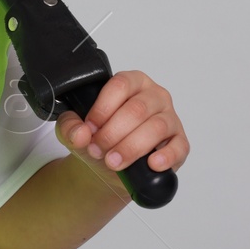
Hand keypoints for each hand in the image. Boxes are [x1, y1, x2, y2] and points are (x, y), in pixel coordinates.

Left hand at [54, 69, 187, 174]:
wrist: (109, 165)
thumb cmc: (98, 139)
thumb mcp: (76, 130)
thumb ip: (70, 127)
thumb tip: (80, 133)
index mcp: (131, 83)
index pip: (120, 85)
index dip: (102, 109)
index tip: (89, 129)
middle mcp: (153, 96)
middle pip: (136, 109)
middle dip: (113, 133)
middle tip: (97, 150)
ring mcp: (170, 118)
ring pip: (156, 127)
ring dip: (131, 147)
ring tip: (114, 161)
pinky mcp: (179, 142)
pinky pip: (178, 147)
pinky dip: (165, 156)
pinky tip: (151, 163)